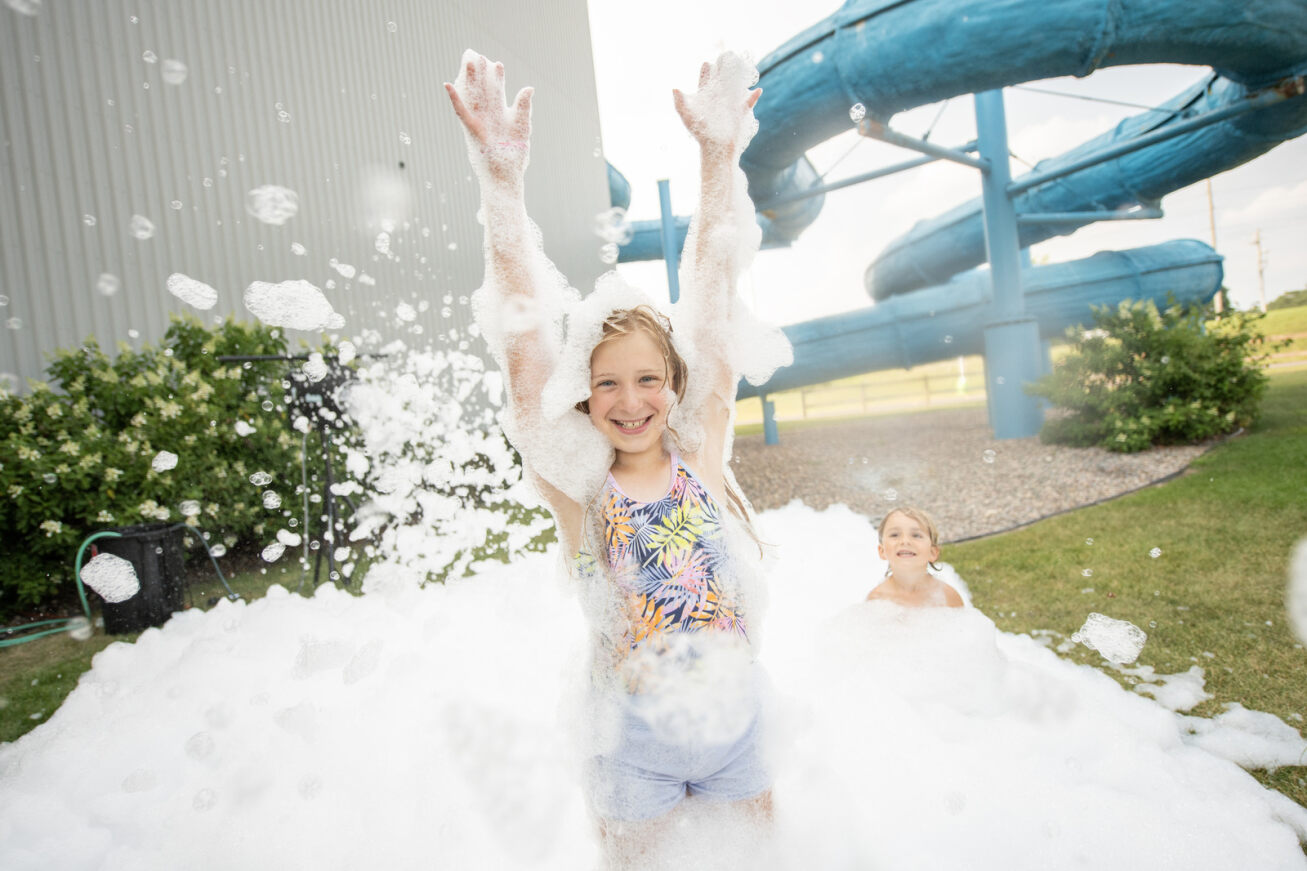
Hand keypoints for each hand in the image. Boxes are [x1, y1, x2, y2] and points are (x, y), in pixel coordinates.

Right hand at [445, 51, 533, 178]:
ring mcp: (478, 124)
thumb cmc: (513, 159)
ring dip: (469, 80)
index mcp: (499, 117)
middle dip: (481, 74)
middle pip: (483, 91)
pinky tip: (448, 84)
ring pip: (472, 97)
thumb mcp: (521, 128)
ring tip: (469, 60)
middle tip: (478, 54)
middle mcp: (487, 118)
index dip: (496, 78)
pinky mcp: (472, 132)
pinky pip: (461, 113)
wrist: (505, 179)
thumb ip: (522, 107)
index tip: (497, 63)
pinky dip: (455, 99)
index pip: (496, 92)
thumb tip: (528, 87)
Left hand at [672, 53, 760, 152]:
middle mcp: (718, 99)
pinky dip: (754, 96)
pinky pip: (749, 102)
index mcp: (706, 97)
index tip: (707, 64)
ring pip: (737, 86)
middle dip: (724, 67)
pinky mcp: (740, 112)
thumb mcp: (687, 116)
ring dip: (740, 77)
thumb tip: (674, 88)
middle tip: (726, 56)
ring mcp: (730, 104)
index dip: (706, 70)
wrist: (715, 148)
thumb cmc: (699, 133)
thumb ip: (680, 102)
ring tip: (743, 66)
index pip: (706, 79)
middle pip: (722, 78)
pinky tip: (758, 90)